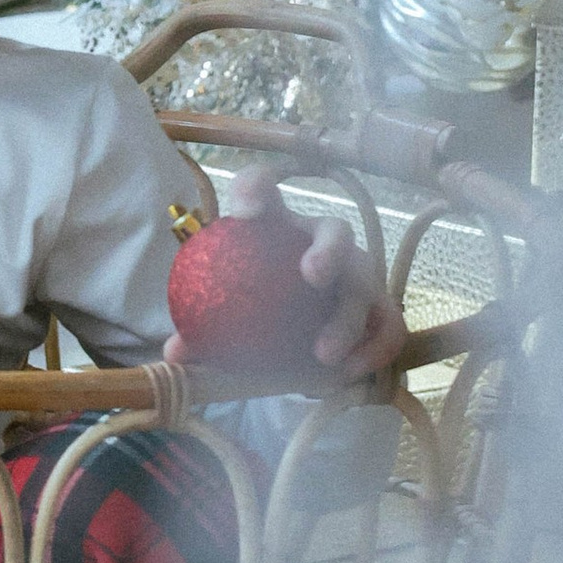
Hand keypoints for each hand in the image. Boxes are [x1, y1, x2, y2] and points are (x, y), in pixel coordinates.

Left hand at [161, 166, 407, 387]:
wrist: (299, 332)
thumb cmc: (256, 308)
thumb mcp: (227, 314)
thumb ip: (202, 331)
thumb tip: (174, 352)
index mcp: (275, 226)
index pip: (262, 187)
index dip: (256, 189)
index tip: (245, 212)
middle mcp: (321, 240)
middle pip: (335, 229)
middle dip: (328, 249)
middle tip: (312, 277)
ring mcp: (357, 272)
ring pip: (366, 283)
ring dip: (347, 319)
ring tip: (323, 355)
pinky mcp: (379, 309)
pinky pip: (388, 326)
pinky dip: (372, 350)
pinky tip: (348, 375)